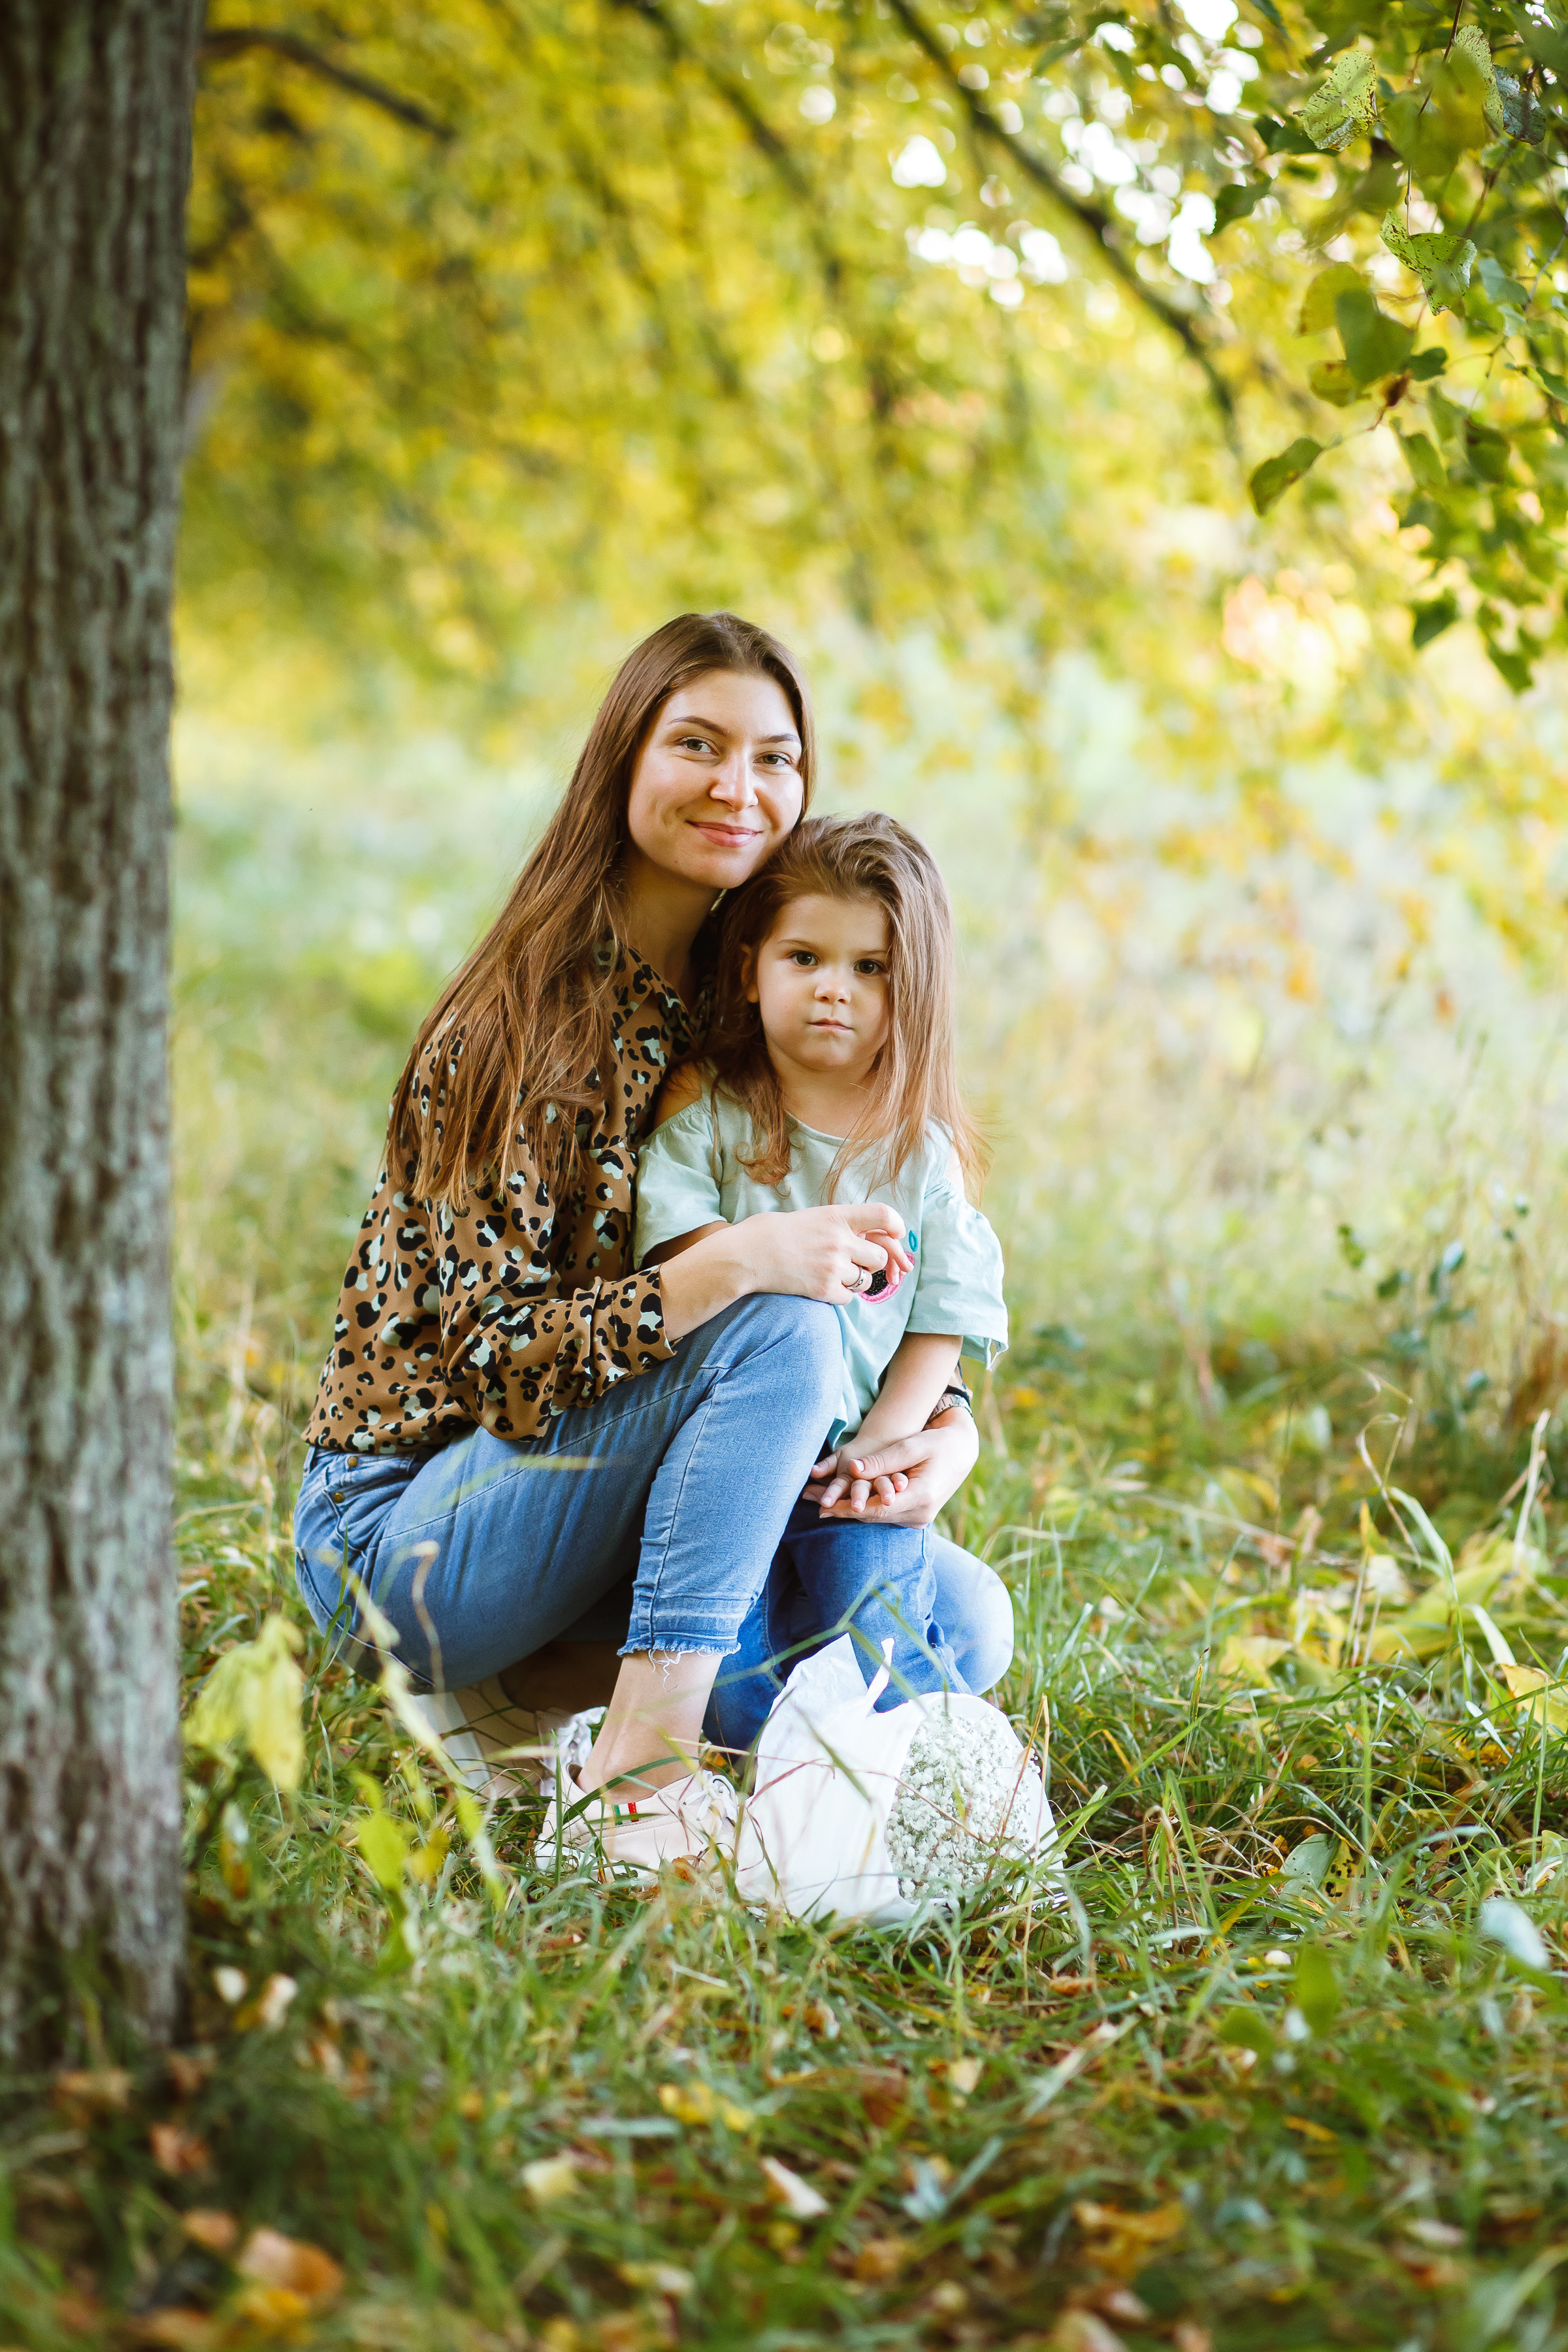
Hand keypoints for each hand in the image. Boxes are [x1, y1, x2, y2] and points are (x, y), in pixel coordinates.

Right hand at [735, 1201, 912, 1306]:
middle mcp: (839, 1240)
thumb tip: (868, 1236)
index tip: (896, 1234)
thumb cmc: (773, 1233)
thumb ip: (840, 1225)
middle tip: (853, 1261)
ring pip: (866, 1281)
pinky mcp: (824, 1290)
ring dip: (855, 1280)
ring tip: (829, 1272)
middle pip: (880, 1256)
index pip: (884, 1216)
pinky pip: (849, 1298)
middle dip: (871, 1262)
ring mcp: (833, 1266)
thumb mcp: (811, 1217)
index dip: (896, 1226)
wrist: (745, 1255)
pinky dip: (838, 1295)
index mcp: (836, 1216)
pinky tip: (818, 1285)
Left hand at [802, 1408, 978, 1526]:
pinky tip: (842, 1504)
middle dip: (841, 1511)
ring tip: (820, 1504)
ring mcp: (919, 1519)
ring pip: (877, 1518)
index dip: (847, 1509)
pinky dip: (864, 1509)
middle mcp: (920, 1515)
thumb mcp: (911, 1446)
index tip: (822, 1507)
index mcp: (922, 1497)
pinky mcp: (915, 1517)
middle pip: (873, 1517)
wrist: (962, 1451)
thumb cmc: (937, 1443)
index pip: (876, 1509)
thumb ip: (882, 1460)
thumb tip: (852, 1470)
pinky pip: (885, 1515)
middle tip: (811, 1503)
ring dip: (849, 1511)